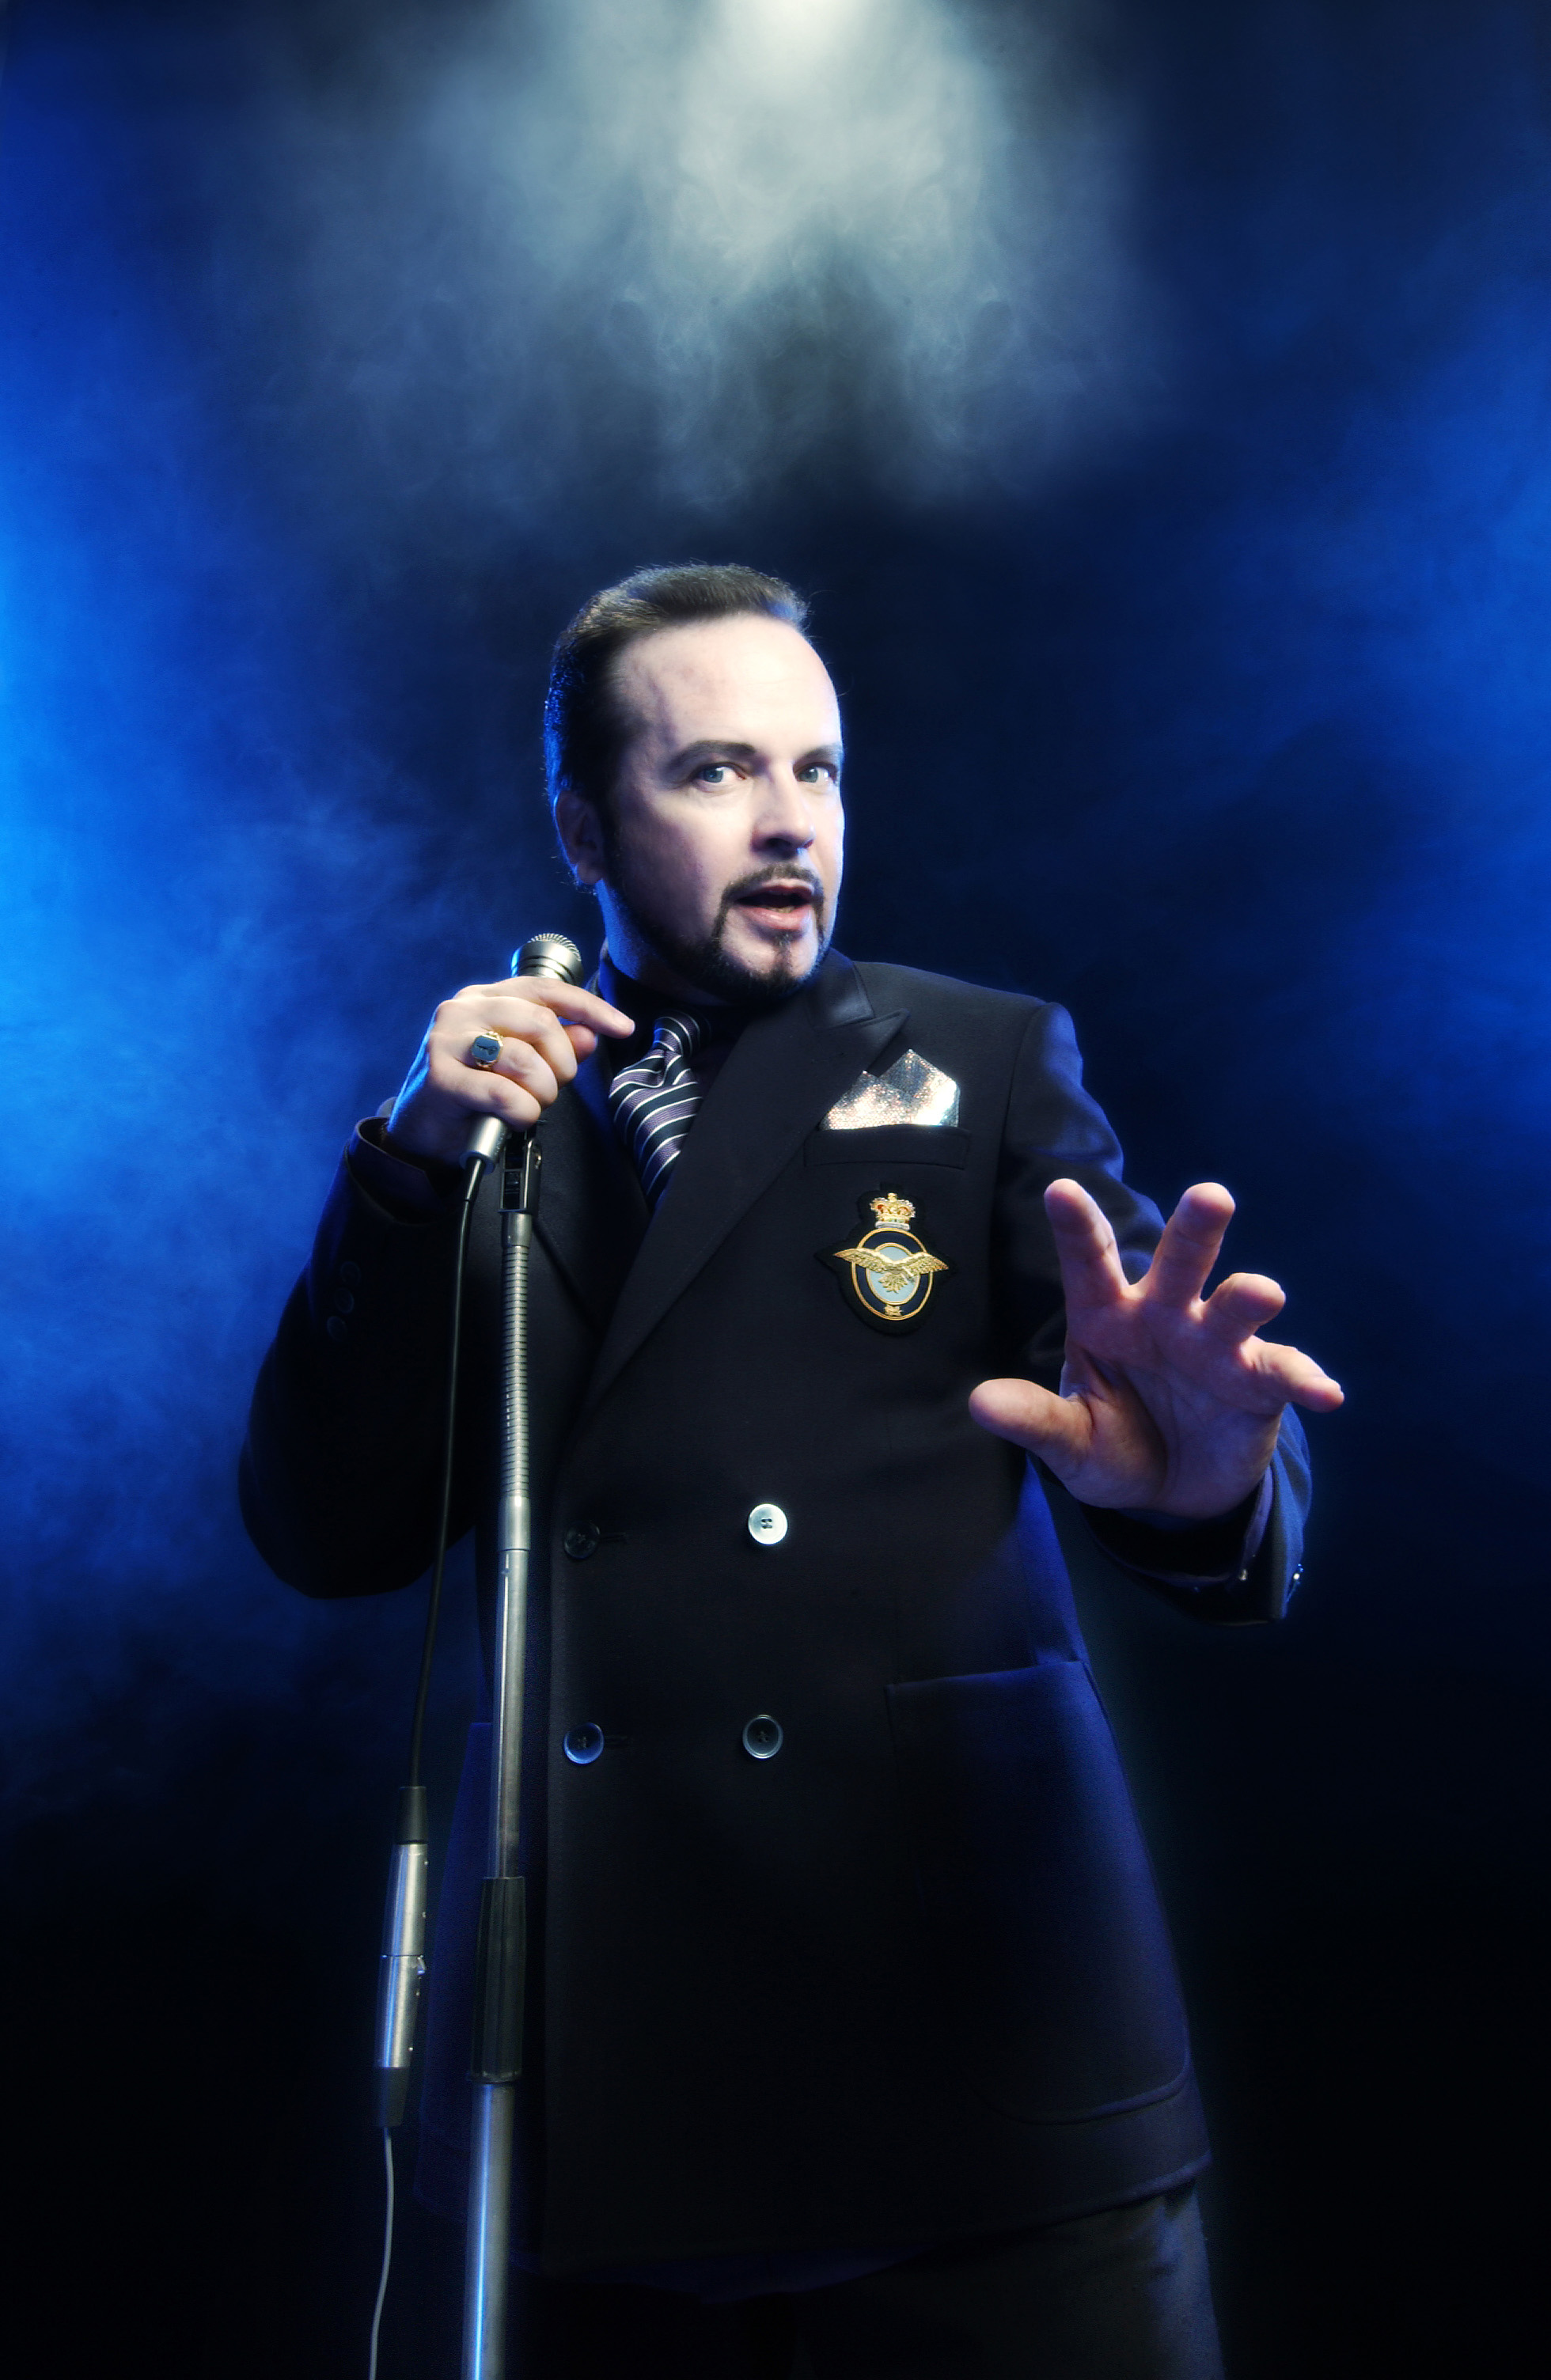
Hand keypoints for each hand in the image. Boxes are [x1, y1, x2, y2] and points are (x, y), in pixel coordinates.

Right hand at [385, 976, 633, 1163]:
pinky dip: (520, 1111)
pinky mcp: (439, 1077)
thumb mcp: (521, 1067)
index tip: (623, 1027)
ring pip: (523, 1059)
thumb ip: (556, 1048)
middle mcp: (463, 1011)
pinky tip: (511, 1117)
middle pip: (540, 1022)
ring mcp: (447, 1041)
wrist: (422, 1133)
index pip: (546, 991)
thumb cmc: (474, 1095)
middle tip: (554, 1086)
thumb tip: (591, 1033)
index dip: (589, 1008)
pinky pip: (502, 1093)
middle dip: (562, 1063)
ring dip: (541, 1093)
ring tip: (529, 1105)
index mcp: (485, 998)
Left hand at [969, 1179, 1342, 1517]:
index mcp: (1108, 1316)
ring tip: (1261, 1292)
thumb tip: (980, 1403)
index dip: (1078, 1228)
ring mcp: (1218, 1345)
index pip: (1090, 1264)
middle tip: (1210, 1195)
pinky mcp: (1261, 1383)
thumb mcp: (1070, 1440)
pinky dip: (1305, 1380)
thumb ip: (1035, 1419)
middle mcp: (1166, 1315)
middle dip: (1195, 1229)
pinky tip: (1326, 1391)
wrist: (1174, 1491)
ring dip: (1248, 1297)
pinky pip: (1284, 1374)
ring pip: (1234, 1307)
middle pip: (1179, 1263)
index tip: (1060, 1190)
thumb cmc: (1112, 1444)